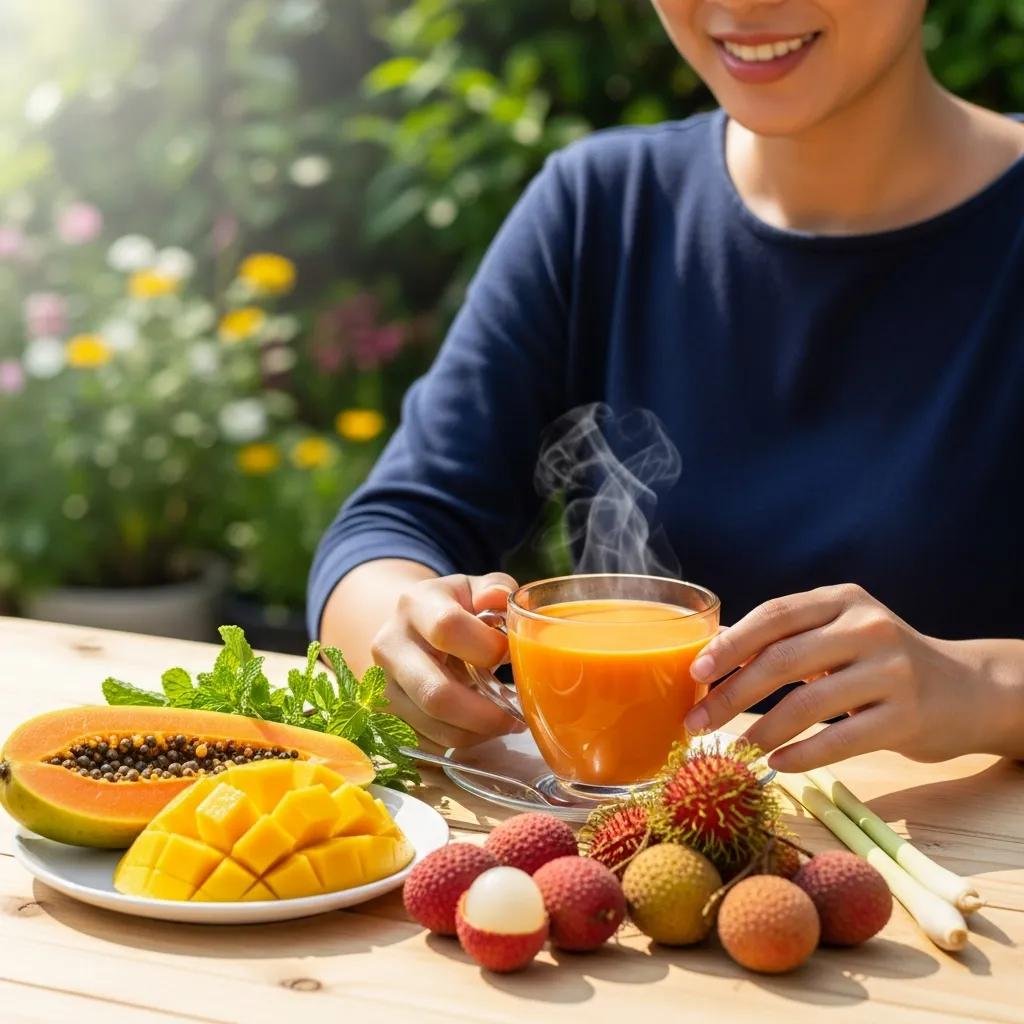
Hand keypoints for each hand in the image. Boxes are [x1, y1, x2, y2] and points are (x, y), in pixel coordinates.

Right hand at [371, 571, 523, 748]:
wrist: (411, 629)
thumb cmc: (454, 609)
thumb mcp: (474, 589)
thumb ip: (496, 589)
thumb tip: (499, 600)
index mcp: (415, 605)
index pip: (447, 627)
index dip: (487, 648)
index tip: (509, 655)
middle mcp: (390, 645)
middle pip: (436, 693)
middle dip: (485, 713)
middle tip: (516, 715)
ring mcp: (383, 685)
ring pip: (433, 727)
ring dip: (478, 733)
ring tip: (503, 722)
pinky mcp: (386, 717)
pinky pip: (427, 745)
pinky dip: (460, 741)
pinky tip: (478, 727)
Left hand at [683, 583, 1023, 771]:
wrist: (967, 690)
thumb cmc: (882, 662)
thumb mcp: (841, 632)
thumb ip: (788, 638)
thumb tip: (712, 657)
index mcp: (843, 599)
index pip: (774, 615)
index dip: (730, 643)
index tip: (697, 672)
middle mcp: (867, 628)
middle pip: (782, 659)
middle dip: (731, 693)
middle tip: (698, 721)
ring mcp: (890, 671)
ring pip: (807, 702)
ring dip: (761, 730)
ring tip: (736, 747)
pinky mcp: (905, 716)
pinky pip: (840, 739)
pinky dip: (801, 755)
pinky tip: (777, 763)